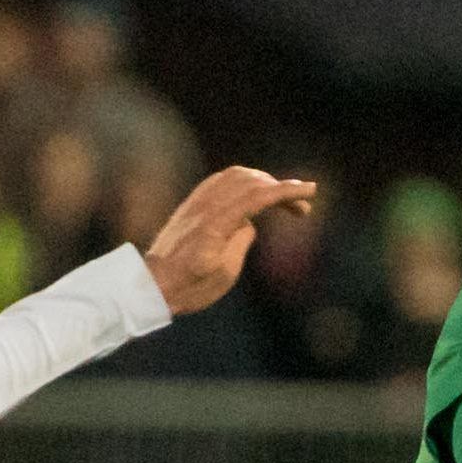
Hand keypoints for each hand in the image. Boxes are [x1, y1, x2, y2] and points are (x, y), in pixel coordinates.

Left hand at [141, 167, 317, 313]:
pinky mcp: (191, 204)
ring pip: (236, 176)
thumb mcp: (224, 272)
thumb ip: (241, 241)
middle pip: (251, 180)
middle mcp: (206, 205)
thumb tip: (249, 223)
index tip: (310, 190)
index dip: (287, 191)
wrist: (151, 285)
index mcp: (217, 222)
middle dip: (280, 189)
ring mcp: (196, 202)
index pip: (258, 195)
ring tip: (279, 201)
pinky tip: (253, 196)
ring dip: (262, 182)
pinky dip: (243, 183)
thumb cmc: (189, 286)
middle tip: (301, 209)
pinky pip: (221, 181)